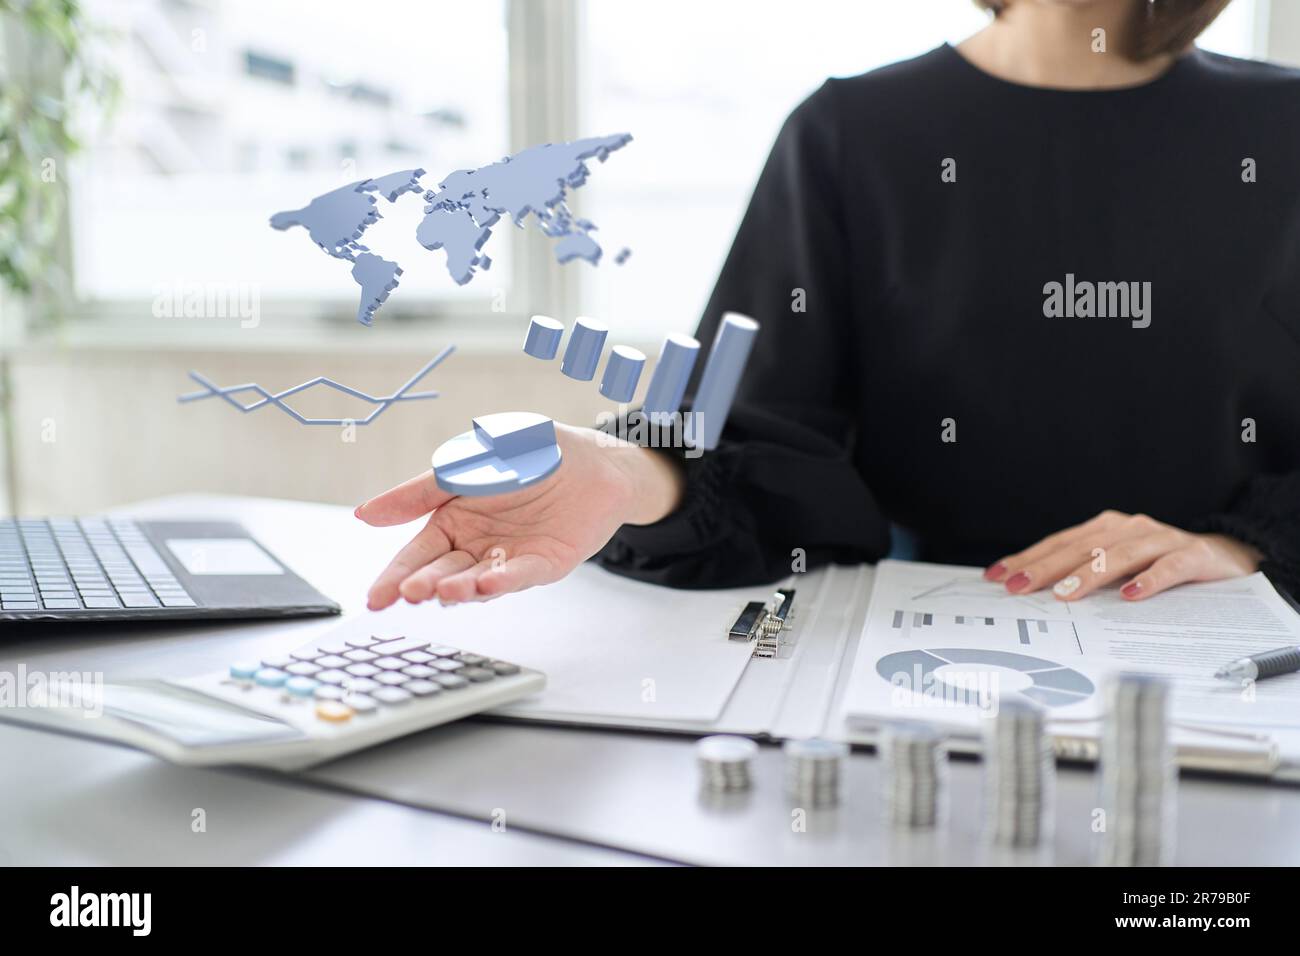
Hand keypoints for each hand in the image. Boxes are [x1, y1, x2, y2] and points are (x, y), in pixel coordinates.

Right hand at [356, 423, 683, 609]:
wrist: (592, 459)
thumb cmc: (528, 457)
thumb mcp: (465, 466)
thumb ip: (420, 492)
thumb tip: (365, 514)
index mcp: (453, 522)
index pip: (417, 554)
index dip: (395, 576)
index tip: (375, 598)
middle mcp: (477, 547)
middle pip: (443, 571)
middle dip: (424, 585)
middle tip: (407, 594)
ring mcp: (509, 558)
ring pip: (478, 579)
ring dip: (461, 588)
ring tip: (442, 593)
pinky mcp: (544, 563)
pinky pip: (521, 574)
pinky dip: (504, 579)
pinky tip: (487, 584)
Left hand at [983, 511, 1262, 601]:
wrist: (1228, 556)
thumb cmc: (1163, 563)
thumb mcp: (1119, 568)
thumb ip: (1085, 574)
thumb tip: (1037, 592)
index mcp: (1106, 529)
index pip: (1059, 544)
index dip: (1028, 559)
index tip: (998, 576)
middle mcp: (1129, 528)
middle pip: (1081, 548)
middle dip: (1046, 568)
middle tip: (1019, 587)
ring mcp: (1161, 539)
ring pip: (1119, 555)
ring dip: (1090, 574)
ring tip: (1066, 594)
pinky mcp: (1192, 555)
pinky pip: (1168, 566)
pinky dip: (1149, 580)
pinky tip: (1130, 595)